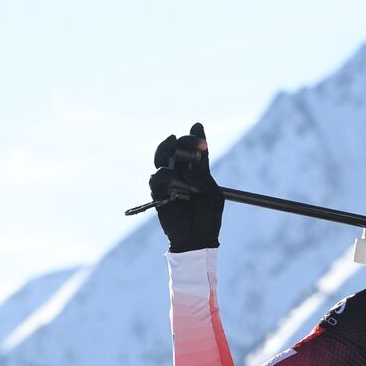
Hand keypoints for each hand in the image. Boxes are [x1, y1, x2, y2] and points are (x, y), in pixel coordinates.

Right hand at [149, 122, 223, 252]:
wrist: (199, 238)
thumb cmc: (208, 216)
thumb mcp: (211, 190)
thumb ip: (202, 173)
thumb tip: (201, 149)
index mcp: (196, 170)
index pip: (193, 149)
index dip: (195, 137)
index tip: (198, 126)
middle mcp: (181, 173)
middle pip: (175, 149)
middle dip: (182, 140)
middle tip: (190, 138)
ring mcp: (168, 182)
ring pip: (160, 158)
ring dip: (166, 148)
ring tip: (173, 142)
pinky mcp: (158, 194)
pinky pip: (155, 179)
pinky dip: (162, 174)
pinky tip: (169, 174)